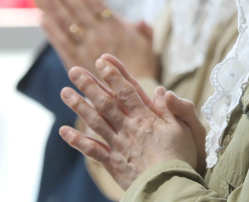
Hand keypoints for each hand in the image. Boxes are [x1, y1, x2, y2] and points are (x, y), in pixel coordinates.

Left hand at [40, 0, 157, 78]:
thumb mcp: (148, 45)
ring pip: (67, 24)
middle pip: (78, 10)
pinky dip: (50, 30)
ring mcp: (85, 49)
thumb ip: (143, 31)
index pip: (97, 4)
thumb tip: (141, 20)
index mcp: (115, 28)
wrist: (129, 94)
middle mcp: (98, 36)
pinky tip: (42, 18)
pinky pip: (60, 43)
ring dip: (54, 7)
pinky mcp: (75, 62)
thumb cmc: (141, 67)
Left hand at [59, 55, 206, 189]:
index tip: (101, 60)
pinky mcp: (113, 162)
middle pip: (106, 102)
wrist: (169, 187)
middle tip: (74, 70)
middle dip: (89, 85)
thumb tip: (161, 90)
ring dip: (79, 106)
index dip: (114, 75)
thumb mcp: (184, 128)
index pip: (127, 91)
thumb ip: (173, 108)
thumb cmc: (180, 157)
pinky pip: (92, 150)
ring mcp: (118, 145)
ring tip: (64, 92)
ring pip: (95, 121)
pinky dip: (77, 140)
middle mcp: (129, 128)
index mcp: (147, 118)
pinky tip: (64, 131)